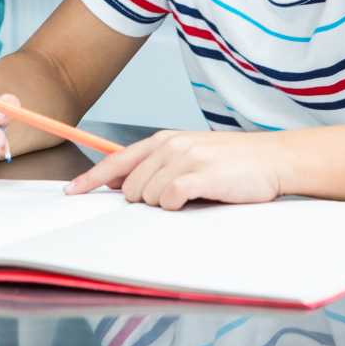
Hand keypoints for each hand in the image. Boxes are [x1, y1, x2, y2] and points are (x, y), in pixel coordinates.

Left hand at [63, 130, 283, 208]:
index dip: (90, 179)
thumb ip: (155, 165)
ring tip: (195, 195)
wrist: (273, 159)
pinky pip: (171, 199)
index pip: (115, 161)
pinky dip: (178, 205)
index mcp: (162, 140)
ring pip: (150, 197)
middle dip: (146, 200)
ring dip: (167, 205)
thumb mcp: (188, 153)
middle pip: (131, 188)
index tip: (71, 192)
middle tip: (177, 197)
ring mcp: (185, 159)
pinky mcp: (201, 175)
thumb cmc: (230, 161)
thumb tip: (120, 184)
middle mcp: (169, 146)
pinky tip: (196, 198)